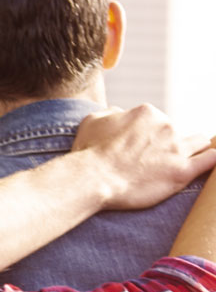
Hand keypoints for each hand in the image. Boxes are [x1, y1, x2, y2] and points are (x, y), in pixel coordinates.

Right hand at [74, 105, 215, 210]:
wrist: (92, 178)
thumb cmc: (88, 151)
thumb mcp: (93, 121)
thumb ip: (111, 113)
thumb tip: (120, 113)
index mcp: (147, 113)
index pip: (157, 121)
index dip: (148, 136)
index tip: (138, 149)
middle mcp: (166, 126)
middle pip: (178, 132)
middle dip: (170, 144)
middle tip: (154, 161)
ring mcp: (177, 149)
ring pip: (200, 143)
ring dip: (196, 149)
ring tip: (187, 160)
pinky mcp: (182, 172)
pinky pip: (211, 161)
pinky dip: (212, 159)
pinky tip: (212, 160)